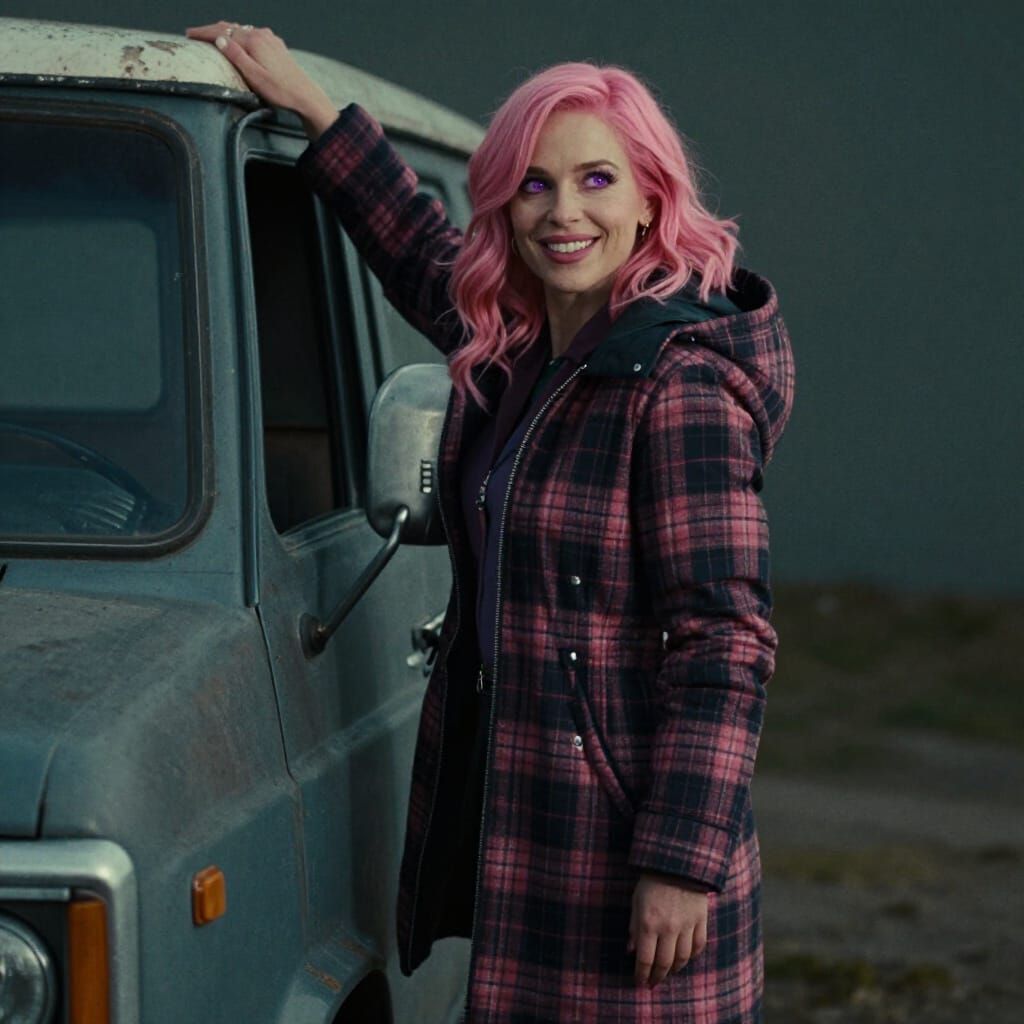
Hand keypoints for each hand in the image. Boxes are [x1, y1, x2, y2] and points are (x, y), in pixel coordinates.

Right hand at [184, 22, 336, 137]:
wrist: (306, 96)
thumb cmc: (280, 91)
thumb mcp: (254, 77)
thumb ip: (236, 56)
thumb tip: (219, 38)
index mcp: (254, 41)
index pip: (222, 32)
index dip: (204, 32)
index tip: (189, 34)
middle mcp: (262, 35)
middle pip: (231, 27)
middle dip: (212, 30)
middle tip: (195, 34)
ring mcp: (270, 39)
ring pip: (242, 29)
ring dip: (225, 31)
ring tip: (211, 36)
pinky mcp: (277, 46)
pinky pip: (253, 34)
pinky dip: (240, 35)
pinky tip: (237, 40)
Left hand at [627, 873, 708, 986]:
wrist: (677, 862)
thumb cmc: (651, 881)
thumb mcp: (636, 902)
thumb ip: (634, 928)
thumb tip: (631, 951)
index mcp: (649, 923)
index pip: (645, 959)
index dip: (642, 974)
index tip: (640, 983)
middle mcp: (668, 928)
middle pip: (664, 963)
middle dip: (657, 977)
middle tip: (653, 983)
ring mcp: (687, 925)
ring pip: (682, 958)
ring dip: (674, 970)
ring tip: (668, 973)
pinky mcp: (701, 920)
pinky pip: (698, 946)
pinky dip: (692, 956)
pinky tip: (685, 959)